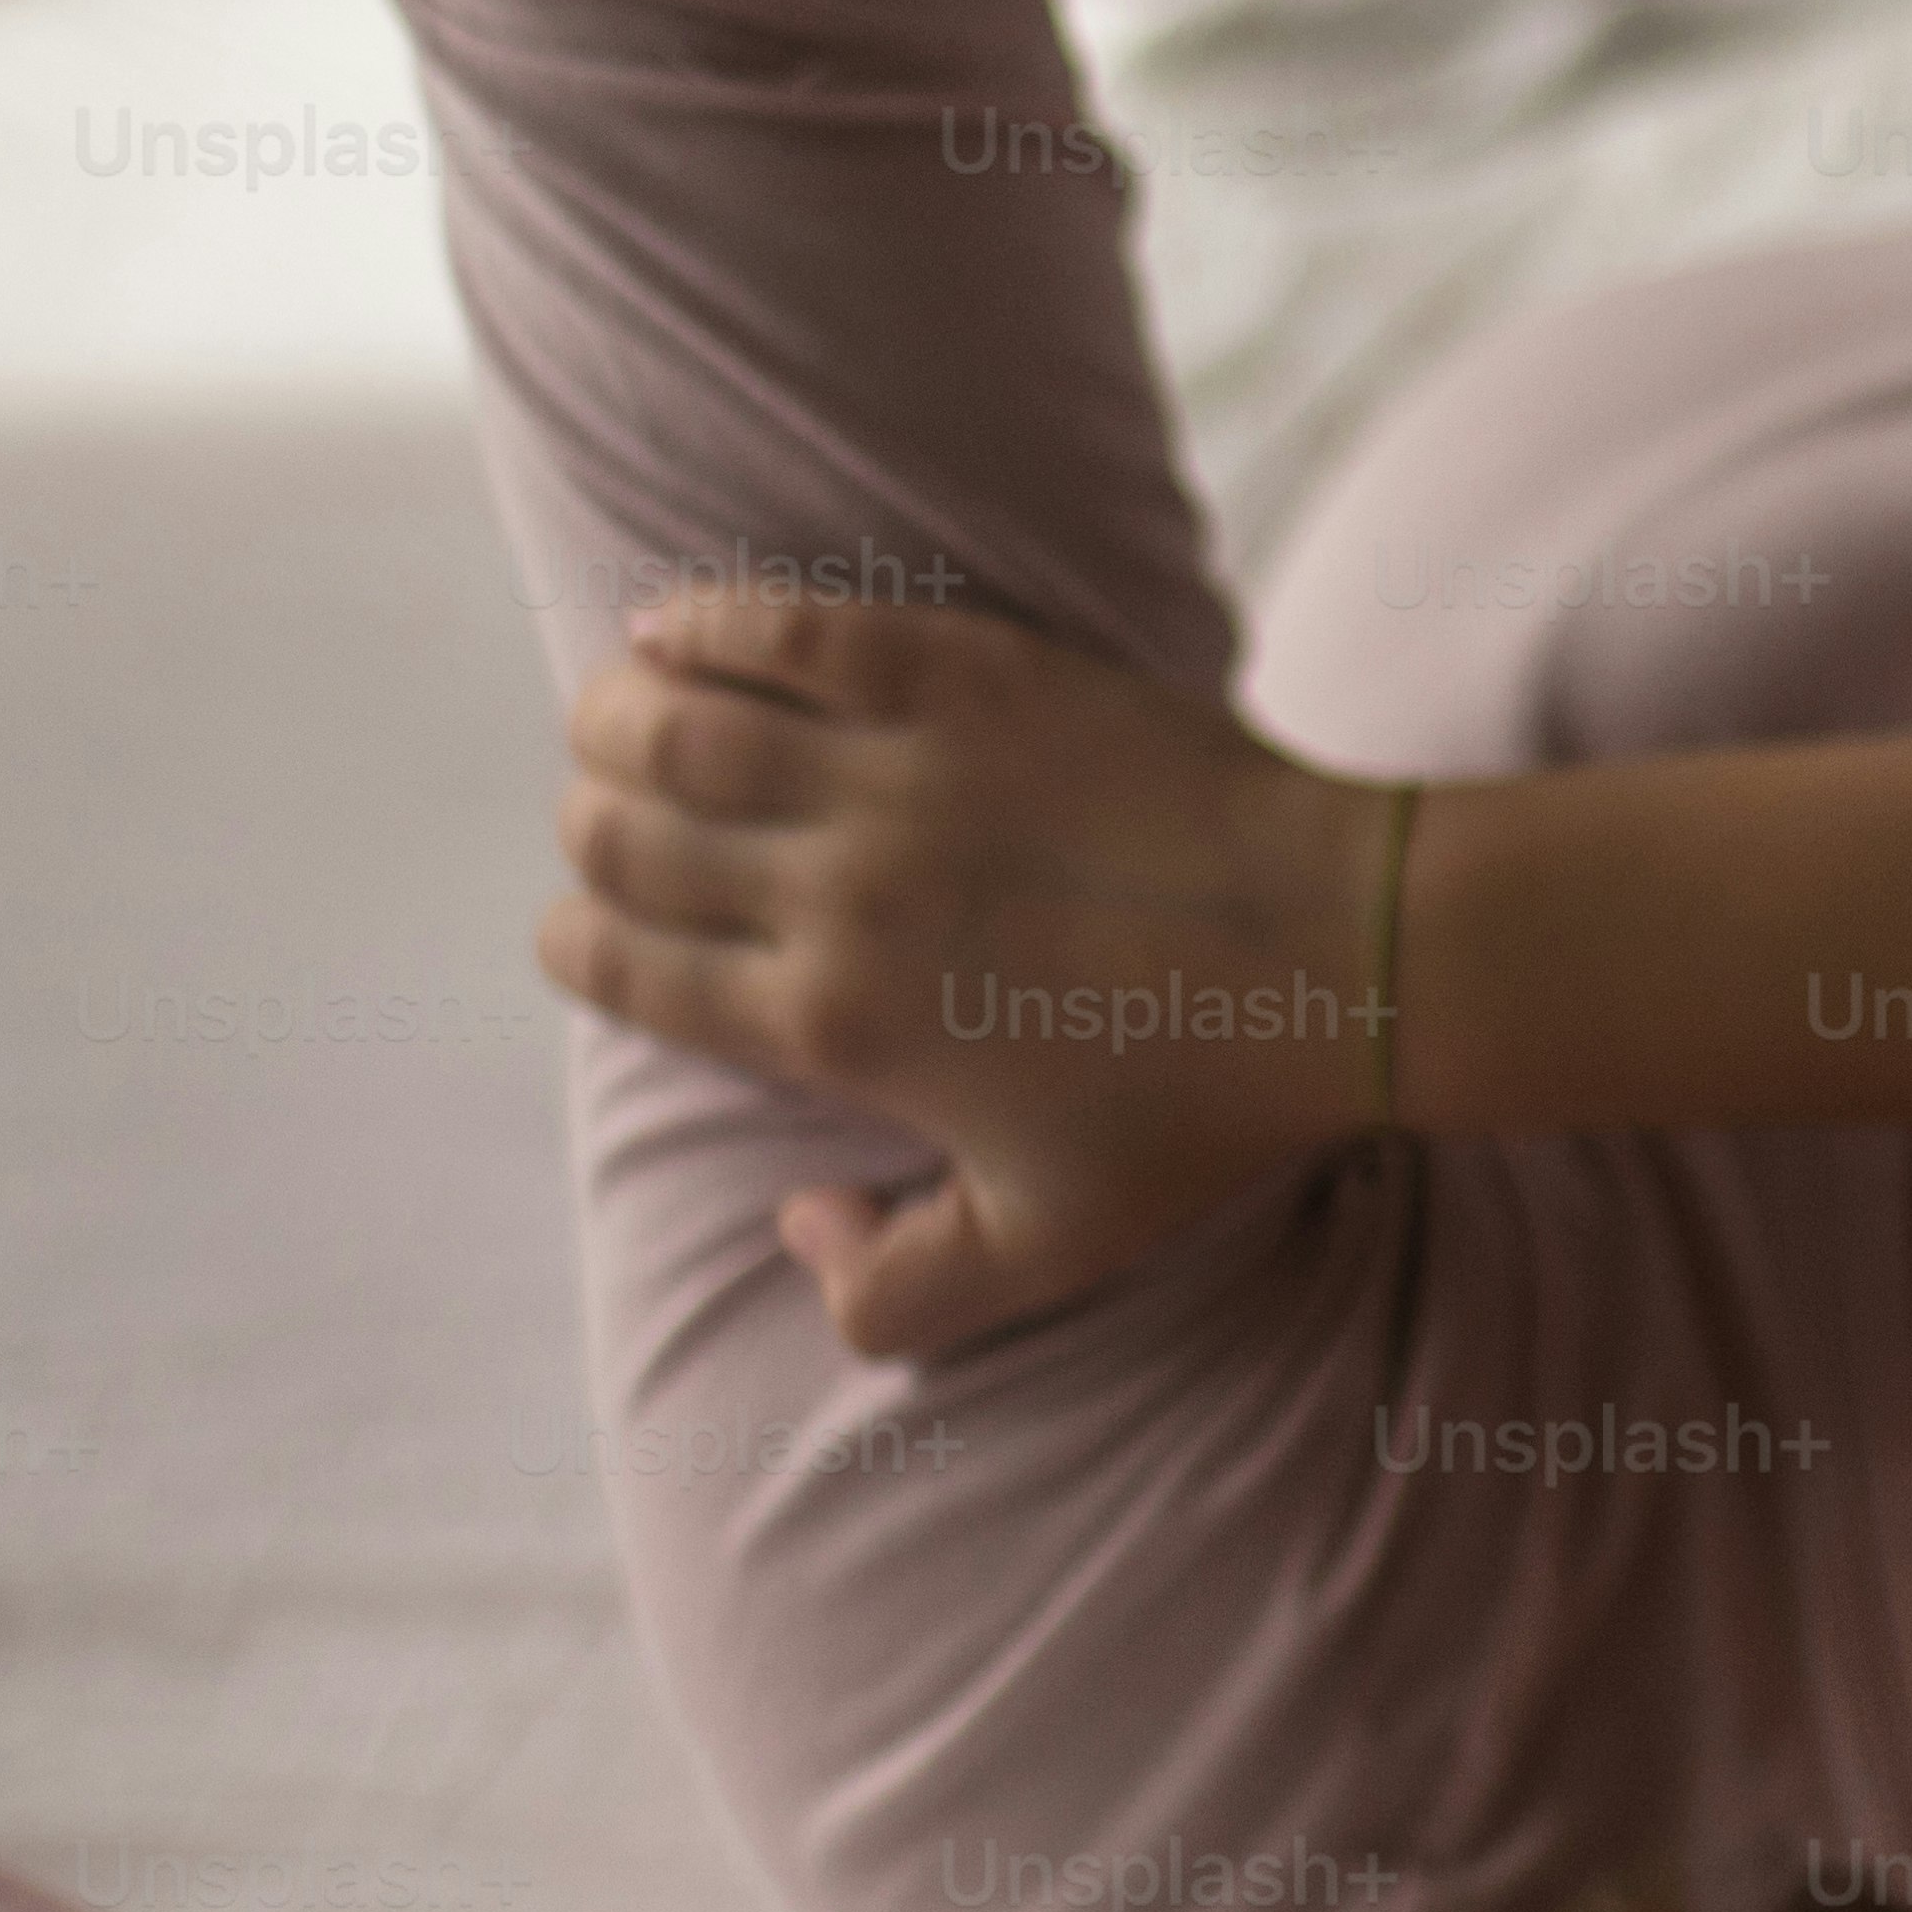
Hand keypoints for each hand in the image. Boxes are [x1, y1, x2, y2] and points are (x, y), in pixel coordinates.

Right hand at [539, 581, 1403, 1358]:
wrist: (1337, 951)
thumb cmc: (1200, 1106)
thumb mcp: (1048, 1250)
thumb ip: (897, 1291)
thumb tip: (795, 1225)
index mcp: (834, 1027)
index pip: (625, 971)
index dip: (574, 942)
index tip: (582, 928)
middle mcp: (840, 895)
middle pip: (628, 837)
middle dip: (588, 829)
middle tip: (606, 821)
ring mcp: (901, 775)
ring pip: (678, 725)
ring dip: (613, 719)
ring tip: (612, 718)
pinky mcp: (968, 674)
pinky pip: (791, 629)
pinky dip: (704, 620)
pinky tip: (668, 628)